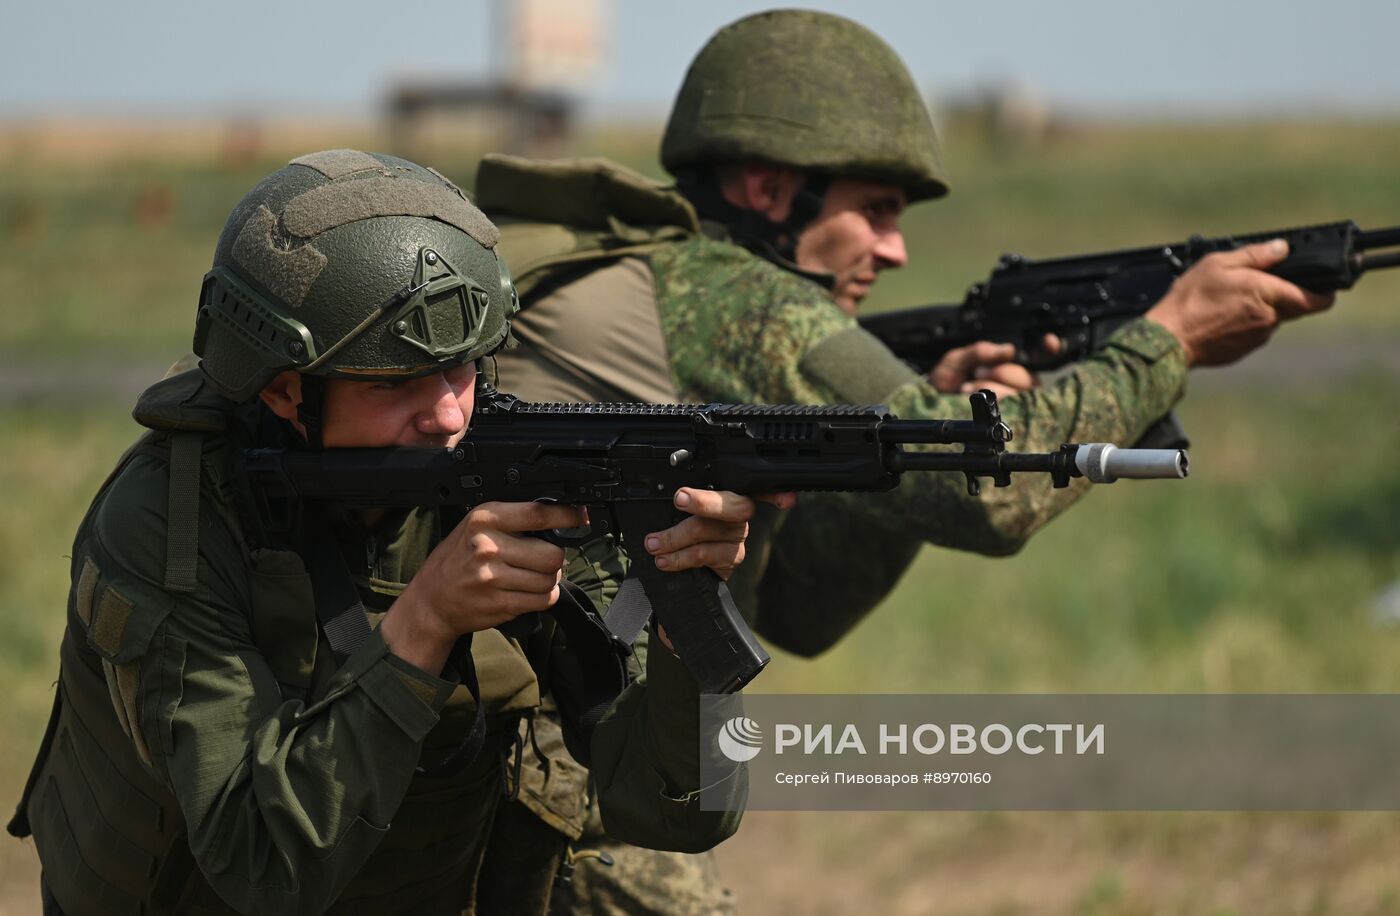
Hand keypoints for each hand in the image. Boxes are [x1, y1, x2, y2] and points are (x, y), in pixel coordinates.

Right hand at [382, 501, 583, 672]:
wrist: (431, 600)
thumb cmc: (456, 560)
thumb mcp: (474, 526)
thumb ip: (511, 520)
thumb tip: (557, 518)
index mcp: (484, 519)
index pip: (538, 513)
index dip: (566, 516)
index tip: (580, 517)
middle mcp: (489, 546)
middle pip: (552, 553)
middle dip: (555, 556)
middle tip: (543, 557)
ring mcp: (494, 578)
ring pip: (550, 579)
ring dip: (550, 578)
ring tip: (532, 575)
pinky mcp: (501, 604)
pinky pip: (543, 600)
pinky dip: (544, 596)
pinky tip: (530, 591)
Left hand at [643, 488, 795, 580]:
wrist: (676, 560)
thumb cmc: (679, 523)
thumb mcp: (678, 505)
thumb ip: (684, 497)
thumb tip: (670, 493)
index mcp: (728, 492)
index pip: (756, 485)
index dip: (773, 491)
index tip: (780, 498)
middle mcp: (739, 515)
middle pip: (735, 507)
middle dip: (705, 502)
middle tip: (679, 499)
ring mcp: (737, 539)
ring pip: (713, 533)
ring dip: (677, 538)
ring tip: (654, 544)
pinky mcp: (729, 561)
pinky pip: (709, 557)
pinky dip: (682, 559)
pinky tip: (666, 561)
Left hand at [928, 335, 1059, 396]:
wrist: (930, 401)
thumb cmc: (948, 379)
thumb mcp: (959, 358)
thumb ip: (982, 351)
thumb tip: (1008, 349)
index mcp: (1010, 365)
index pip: (1042, 356)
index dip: (1051, 349)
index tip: (1050, 342)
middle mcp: (1017, 384)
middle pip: (1027, 377)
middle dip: (1001, 372)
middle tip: (978, 371)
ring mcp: (1014, 402)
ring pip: (1017, 392)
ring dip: (990, 385)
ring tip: (967, 384)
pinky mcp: (1006, 417)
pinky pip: (1006, 405)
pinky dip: (986, 396)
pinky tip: (970, 393)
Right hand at [1145, 239, 1333, 367]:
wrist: (1169, 340)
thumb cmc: (1190, 300)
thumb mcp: (1218, 264)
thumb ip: (1255, 255)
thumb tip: (1282, 248)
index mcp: (1268, 294)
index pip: (1315, 299)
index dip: (1324, 293)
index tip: (1324, 287)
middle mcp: (1269, 319)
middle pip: (1290, 307)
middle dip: (1279, 296)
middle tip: (1253, 286)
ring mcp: (1256, 338)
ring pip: (1269, 320)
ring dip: (1257, 310)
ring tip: (1225, 303)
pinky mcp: (1242, 351)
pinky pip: (1252, 334)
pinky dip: (1242, 325)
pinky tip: (1218, 319)